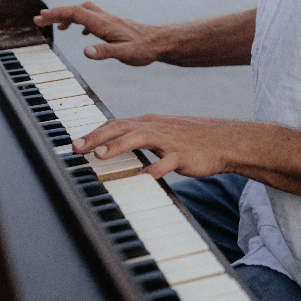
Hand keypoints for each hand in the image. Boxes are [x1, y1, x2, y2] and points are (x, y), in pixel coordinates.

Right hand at [34, 2, 167, 65]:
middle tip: (39, 20)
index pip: (75, 13)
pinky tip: (83, 34)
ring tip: (56, 27)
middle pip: (76, 9)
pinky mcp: (115, 25)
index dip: (56, 14)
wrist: (161, 42)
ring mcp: (110, 20)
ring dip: (68, 16)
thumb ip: (105, 52)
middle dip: (56, 13)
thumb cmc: (144, 49)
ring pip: (85, 11)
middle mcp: (105, 18)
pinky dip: (82, 21)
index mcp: (104, 24)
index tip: (40, 18)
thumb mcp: (125, 53)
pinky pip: (94, 18)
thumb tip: (86, 52)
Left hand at [71, 113, 240, 179]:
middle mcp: (157, 127)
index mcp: (150, 122)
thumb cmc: (192, 139)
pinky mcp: (184, 155)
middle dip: (96, 137)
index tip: (74, 143)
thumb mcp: (163, 133)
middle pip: (122, 128)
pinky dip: (154, 169)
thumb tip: (112, 146)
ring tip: (99, 155)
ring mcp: (170, 141)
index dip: (94, 132)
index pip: (116, 124)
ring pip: (140, 138)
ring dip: (118, 146)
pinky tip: (142, 177)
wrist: (226, 140)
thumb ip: (139, 137)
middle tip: (75, 147)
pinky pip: (167, 163)